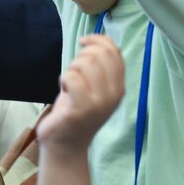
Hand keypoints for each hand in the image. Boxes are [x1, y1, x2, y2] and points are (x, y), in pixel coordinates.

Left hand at [37, 34, 125, 152]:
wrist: (66, 145)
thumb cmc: (77, 111)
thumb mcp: (95, 87)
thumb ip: (101, 67)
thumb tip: (97, 40)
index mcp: (119, 87)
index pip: (114, 52)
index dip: (98, 40)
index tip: (84, 42)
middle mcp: (113, 95)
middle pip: (98, 54)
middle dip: (81, 56)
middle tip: (74, 72)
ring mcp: (99, 103)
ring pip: (84, 64)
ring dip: (71, 69)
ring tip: (70, 84)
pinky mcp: (81, 109)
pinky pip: (71, 77)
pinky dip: (64, 79)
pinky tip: (64, 90)